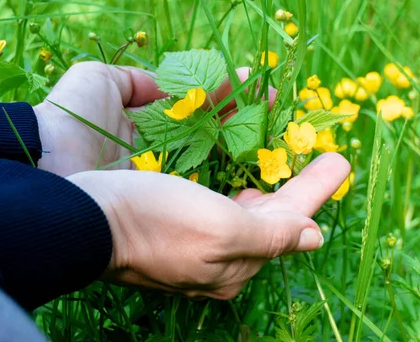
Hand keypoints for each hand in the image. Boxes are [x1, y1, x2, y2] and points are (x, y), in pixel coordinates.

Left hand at [34, 62, 256, 176]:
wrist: (45, 167)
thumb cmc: (69, 121)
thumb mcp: (100, 83)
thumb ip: (136, 80)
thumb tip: (167, 84)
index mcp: (147, 129)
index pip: (196, 109)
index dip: (224, 94)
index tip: (253, 82)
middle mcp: (161, 156)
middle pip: (211, 132)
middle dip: (242, 113)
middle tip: (272, 100)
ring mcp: (167, 181)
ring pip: (216, 156)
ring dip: (242, 134)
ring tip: (272, 115)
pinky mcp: (170, 202)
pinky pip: (208, 183)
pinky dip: (232, 166)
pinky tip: (256, 150)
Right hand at [67, 153, 349, 298]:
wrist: (80, 220)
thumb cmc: (156, 220)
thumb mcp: (221, 229)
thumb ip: (273, 233)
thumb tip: (314, 237)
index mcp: (235, 266)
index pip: (291, 223)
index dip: (317, 189)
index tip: (340, 159)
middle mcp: (217, 262)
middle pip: (269, 217)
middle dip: (292, 183)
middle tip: (313, 154)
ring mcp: (193, 246)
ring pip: (243, 210)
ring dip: (264, 181)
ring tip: (279, 154)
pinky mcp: (172, 229)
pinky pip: (217, 203)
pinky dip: (234, 183)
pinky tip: (235, 166)